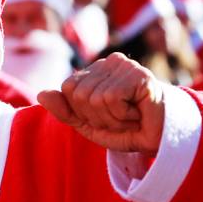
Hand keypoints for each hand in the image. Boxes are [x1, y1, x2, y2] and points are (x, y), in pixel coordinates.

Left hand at [38, 53, 165, 152]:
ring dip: (112, 119)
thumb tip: (40, 94)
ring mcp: (125, 65)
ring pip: (94, 99)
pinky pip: (110, 99)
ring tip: (131, 117)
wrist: (162, 139)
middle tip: (121, 119)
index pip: (67, 89)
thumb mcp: (90, 125)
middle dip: (97, 117)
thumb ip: (65, 111)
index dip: (83, 112)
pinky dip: (122, 116)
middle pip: (78, 95)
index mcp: (95, 70)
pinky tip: (138, 113)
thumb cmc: (128, 129)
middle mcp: (109, 62)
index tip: (107, 117)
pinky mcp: (138, 75)